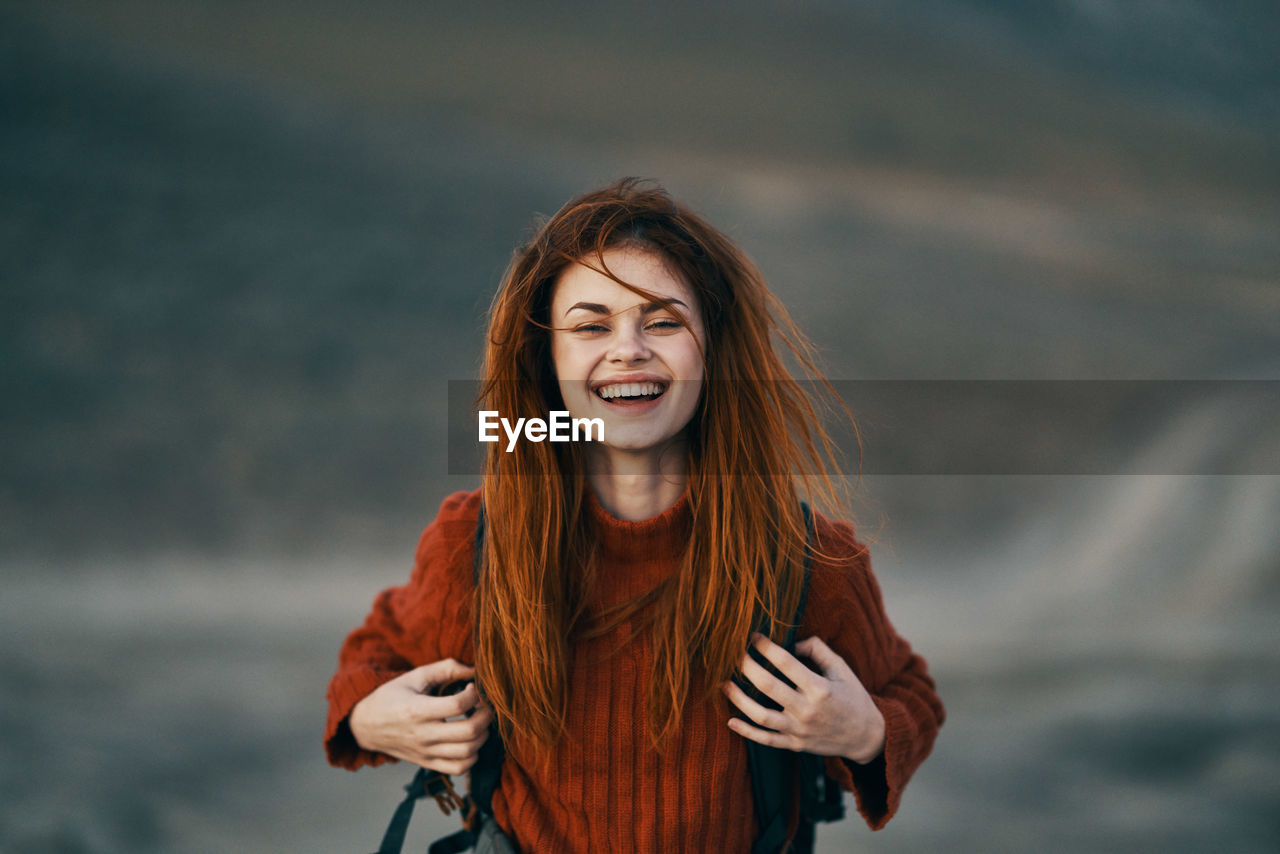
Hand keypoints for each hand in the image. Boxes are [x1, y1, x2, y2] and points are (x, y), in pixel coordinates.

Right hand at [349, 658, 492, 774]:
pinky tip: (470, 740)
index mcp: (417, 710)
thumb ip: (445, 669)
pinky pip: (458, 768)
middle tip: (485, 705)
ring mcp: (425, 753)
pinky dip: (472, 756)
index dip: (474, 694)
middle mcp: (422, 735)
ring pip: (468, 753)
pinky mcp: (427, 763)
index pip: (458, 705)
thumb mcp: (414, 677)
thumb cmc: (392, 696)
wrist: (366, 725)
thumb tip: (474, 669)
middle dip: (486, 716)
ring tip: (479, 721)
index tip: (473, 687)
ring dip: (482, 736)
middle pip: (469, 732)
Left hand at [722, 634, 884, 763]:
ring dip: (739, 699)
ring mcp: (799, 730)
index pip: (787, 663)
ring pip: (761, 716)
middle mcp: (807, 710)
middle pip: (768, 686)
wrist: (865, 737)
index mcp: (820, 688)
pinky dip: (746, 732)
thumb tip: (792, 643)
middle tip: (734, 653)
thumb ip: (818, 650)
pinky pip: (766, 740)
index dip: (767, 647)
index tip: (754, 636)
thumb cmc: (853, 697)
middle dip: (747, 666)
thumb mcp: (842, 669)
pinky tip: (730, 719)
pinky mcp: (794, 745)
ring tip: (724, 683)